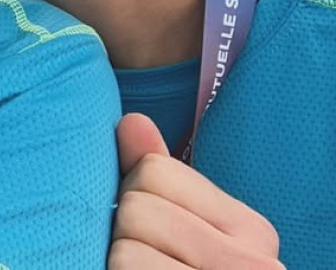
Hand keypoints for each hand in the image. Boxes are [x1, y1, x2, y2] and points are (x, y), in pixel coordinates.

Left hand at [110, 113, 281, 267]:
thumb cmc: (186, 266)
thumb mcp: (185, 226)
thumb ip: (161, 177)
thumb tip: (132, 120)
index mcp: (253, 230)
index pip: (155, 171)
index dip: (136, 195)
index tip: (155, 232)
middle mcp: (254, 262)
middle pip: (136, 207)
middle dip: (126, 231)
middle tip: (149, 256)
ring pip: (125, 244)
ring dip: (121, 261)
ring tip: (147, 269)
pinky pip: (124, 268)